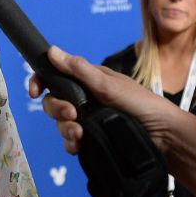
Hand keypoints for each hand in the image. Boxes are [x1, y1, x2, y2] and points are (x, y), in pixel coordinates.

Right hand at [30, 46, 180, 154]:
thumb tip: (52, 51)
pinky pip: (70, 142)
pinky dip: (71, 144)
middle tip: (72, 113)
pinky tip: (79, 145)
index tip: (34, 91)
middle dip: (56, 109)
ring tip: (79, 132)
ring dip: (65, 128)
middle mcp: (84, 99)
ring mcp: (87, 120)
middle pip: (53, 102)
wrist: (161, 134)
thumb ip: (79, 70)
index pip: (55, 77)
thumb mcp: (108, 83)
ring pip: (60, 124)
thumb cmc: (140, 102)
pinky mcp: (91, 139)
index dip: (40, 82)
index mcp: (87, 81)